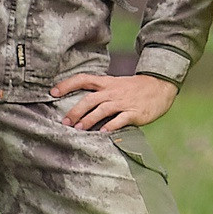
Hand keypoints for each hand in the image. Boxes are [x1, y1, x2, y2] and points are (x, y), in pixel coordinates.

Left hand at [52, 71, 178, 132]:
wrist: (160, 87)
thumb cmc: (134, 89)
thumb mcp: (116, 85)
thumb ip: (101, 93)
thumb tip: (79, 107)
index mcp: (107, 83)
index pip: (83, 79)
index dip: (67, 85)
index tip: (52, 92)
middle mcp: (113, 91)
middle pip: (90, 99)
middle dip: (75, 111)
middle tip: (65, 123)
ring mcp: (123, 102)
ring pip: (102, 109)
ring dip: (89, 119)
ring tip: (79, 129)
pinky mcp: (134, 113)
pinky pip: (120, 120)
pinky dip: (110, 126)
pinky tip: (102, 133)